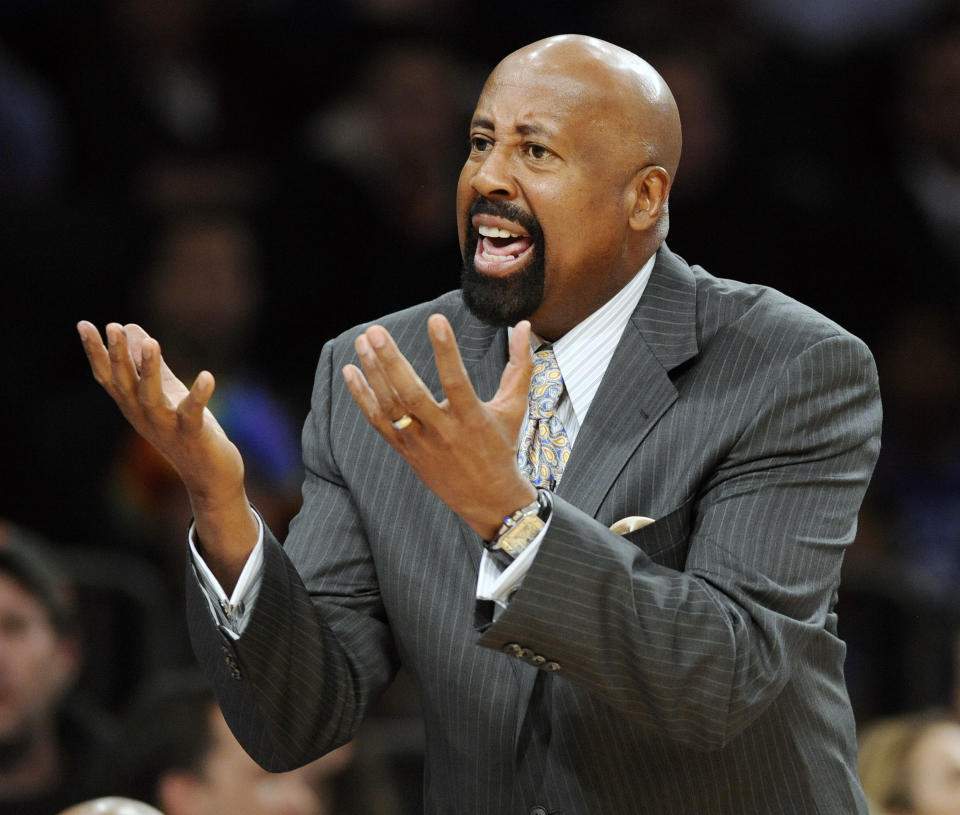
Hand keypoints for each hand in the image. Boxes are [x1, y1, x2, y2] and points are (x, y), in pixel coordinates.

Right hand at [77, 321, 256, 583]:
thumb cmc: (186, 431)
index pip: (108, 377)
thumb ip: (149, 363)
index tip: (84, 324)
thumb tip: (130, 327)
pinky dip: (199, 395)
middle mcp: (144, 417)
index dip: (96, 352)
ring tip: (151, 342)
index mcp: (134, 406)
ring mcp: (167, 428)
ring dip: (150, 370)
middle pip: (125, 384)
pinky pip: (193, 414)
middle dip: (119, 356)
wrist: (210, 477)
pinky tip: (207, 376)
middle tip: (113, 327)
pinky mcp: (194, 436)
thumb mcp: (165, 393)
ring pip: (151, 398)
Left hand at [342, 314, 536, 539]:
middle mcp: (443, 431)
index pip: (456, 380)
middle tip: (377, 332)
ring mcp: (420, 442)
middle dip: (391, 362)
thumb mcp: (514, 407)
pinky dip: (362, 397)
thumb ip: (519, 365)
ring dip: (373, 373)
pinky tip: (351, 371)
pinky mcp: (405, 451)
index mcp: (472, 418)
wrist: (488, 499)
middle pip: (411, 394)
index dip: (446, 350)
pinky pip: (379, 422)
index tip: (436, 319)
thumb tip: (523, 325)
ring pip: (391, 406)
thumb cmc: (502, 446)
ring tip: (363, 341)